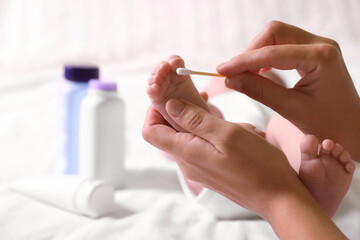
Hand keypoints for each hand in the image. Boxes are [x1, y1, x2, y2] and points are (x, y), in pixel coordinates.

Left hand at [142, 99, 345, 238]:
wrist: (279, 197)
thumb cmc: (258, 165)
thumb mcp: (227, 134)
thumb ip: (195, 120)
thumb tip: (169, 106)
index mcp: (186, 152)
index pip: (151, 130)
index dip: (153, 110)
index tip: (171, 95)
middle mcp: (187, 162)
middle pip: (168, 131)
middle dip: (181, 110)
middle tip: (203, 96)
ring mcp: (199, 167)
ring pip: (188, 136)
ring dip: (202, 120)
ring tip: (224, 115)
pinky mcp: (211, 169)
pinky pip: (202, 145)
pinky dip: (212, 131)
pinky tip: (233, 129)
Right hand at [217, 21, 359, 159]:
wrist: (351, 129)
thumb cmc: (328, 124)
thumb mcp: (290, 109)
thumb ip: (259, 91)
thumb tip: (230, 80)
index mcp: (321, 58)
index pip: (272, 52)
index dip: (243, 61)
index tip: (222, 71)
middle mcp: (321, 45)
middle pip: (275, 32)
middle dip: (250, 51)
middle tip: (233, 73)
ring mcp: (318, 46)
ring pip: (277, 35)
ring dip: (257, 53)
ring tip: (243, 74)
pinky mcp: (313, 52)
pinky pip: (283, 44)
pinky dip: (266, 56)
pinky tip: (258, 72)